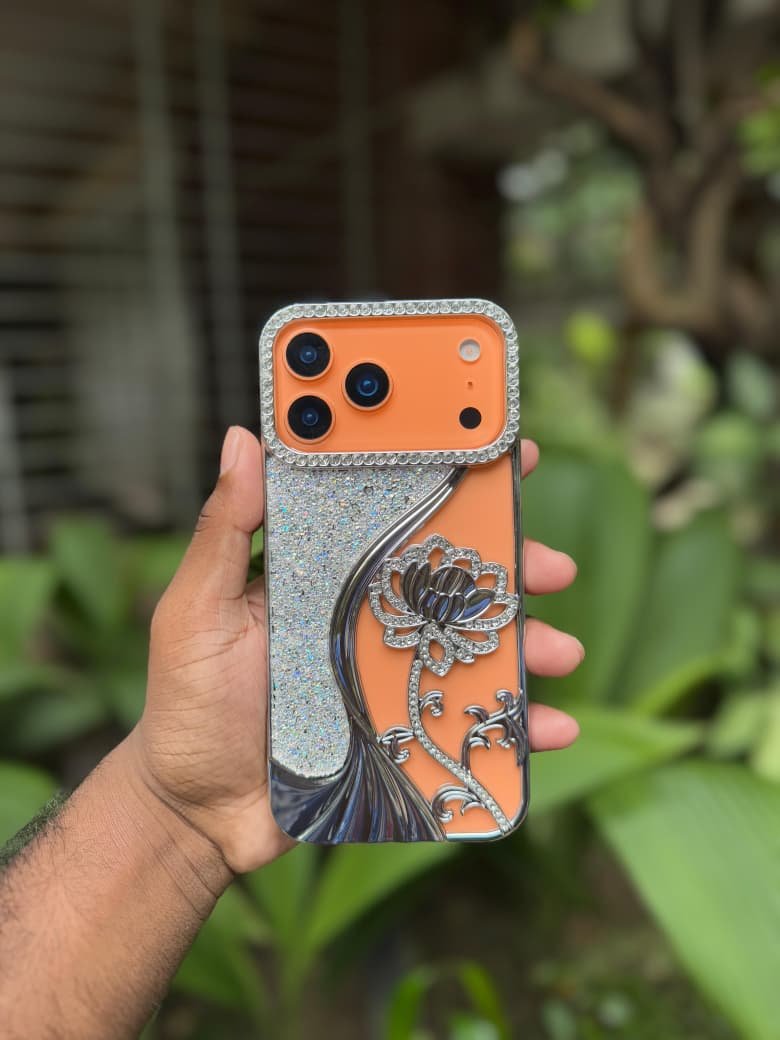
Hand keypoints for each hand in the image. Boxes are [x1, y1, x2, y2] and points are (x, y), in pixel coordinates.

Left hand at [128, 427, 582, 873]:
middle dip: (512, 564)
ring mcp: (391, 673)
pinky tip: (552, 729)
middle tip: (553, 565)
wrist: (198, 811)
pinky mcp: (404, 731)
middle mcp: (367, 615)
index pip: (392, 512)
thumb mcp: (196, 610)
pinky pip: (471, 720)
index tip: (500, 452)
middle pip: (452, 578)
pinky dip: (518, 726)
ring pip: (475, 645)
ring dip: (530, 642)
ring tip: (562, 650)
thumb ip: (223, 532)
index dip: (447, 480)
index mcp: (326, 573)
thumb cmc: (188, 703)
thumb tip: (244, 438)